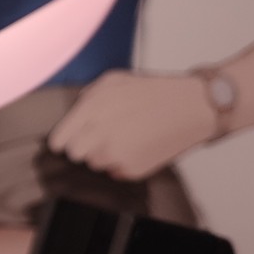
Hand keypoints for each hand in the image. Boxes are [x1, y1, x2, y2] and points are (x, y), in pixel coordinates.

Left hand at [46, 70, 219, 180]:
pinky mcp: (130, 169)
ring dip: (105, 154)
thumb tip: (72, 114)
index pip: (59, 142)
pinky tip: (140, 146)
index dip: (66, 139)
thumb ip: (87, 97)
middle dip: (85, 146)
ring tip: (128, 136)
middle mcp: (99, 134)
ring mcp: (114, 155)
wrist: (195, 107)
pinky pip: (114, 172)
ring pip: (94, 164)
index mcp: (92, 110)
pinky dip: (123, 163)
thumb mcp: (115, 81)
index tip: (75, 137)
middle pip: (74, 155)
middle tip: (105, 134)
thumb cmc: (157, 92)